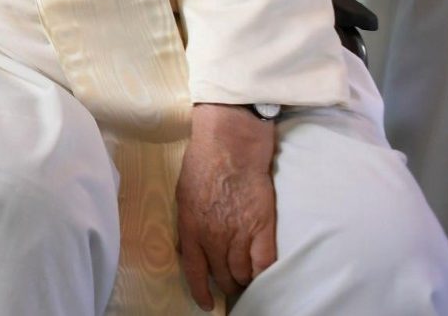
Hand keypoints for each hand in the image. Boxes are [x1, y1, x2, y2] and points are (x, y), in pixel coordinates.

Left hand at [177, 104, 278, 310]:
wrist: (230, 147)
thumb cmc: (203, 164)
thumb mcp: (183, 196)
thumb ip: (187, 224)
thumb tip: (187, 247)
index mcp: (190, 228)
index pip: (195, 271)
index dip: (201, 291)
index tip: (206, 303)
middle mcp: (214, 236)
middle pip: (222, 274)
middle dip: (225, 284)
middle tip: (230, 287)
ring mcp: (239, 233)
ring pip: (242, 272)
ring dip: (243, 280)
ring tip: (246, 282)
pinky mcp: (262, 227)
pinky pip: (264, 262)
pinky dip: (262, 273)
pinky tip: (261, 276)